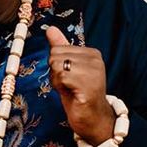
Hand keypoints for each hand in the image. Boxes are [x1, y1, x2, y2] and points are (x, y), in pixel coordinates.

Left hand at [45, 26, 114, 144]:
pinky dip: (60, 87)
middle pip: (55, 56)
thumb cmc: (77, 93)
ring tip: (70, 89)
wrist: (92, 117)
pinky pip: (61, 77)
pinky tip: (71, 93)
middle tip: (68, 84)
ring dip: (57, 81)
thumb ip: (60, 48)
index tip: (68, 77)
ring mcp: (94, 72)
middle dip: (55, 72)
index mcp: (91, 53)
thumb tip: (50, 29)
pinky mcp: (89, 85)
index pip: (57, 49)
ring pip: (56, 66)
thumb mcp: (67, 68)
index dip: (55, 65)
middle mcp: (95, 59)